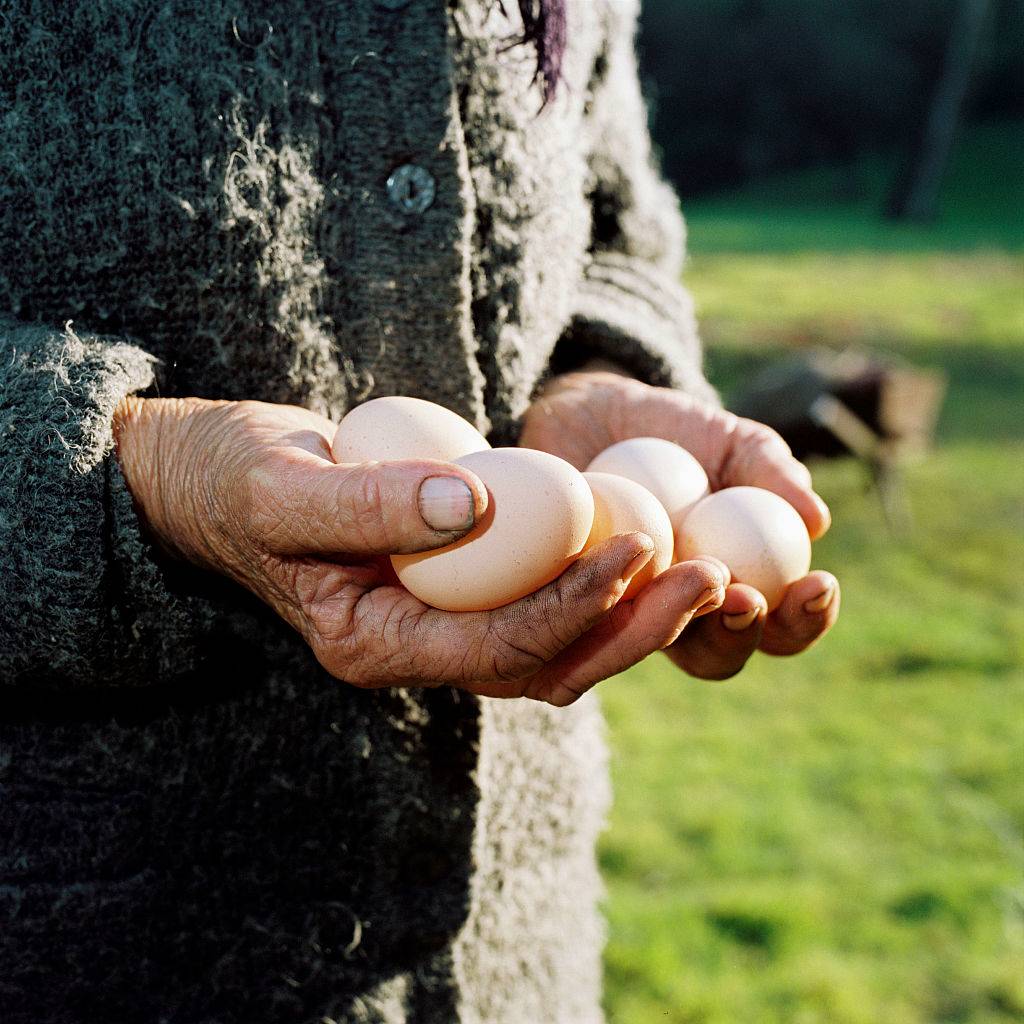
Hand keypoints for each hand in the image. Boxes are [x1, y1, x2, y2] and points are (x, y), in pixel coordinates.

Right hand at [112, 396, 727, 702]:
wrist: (209, 477)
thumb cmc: (229, 477)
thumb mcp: (280, 483)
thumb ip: (368, 499)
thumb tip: (478, 503)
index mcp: (371, 643)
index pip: (494, 645)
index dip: (573, 603)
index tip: (638, 545)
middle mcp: (413, 648)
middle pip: (545, 665)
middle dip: (630, 628)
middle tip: (710, 578)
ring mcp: (436, 621)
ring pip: (555, 644)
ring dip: (630, 614)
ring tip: (703, 569)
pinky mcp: (455, 586)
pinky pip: (540, 599)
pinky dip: (597, 581)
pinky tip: (648, 543)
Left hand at [520, 369, 839, 678]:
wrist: (588, 411)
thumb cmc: (673, 432)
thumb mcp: (729, 441)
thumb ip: (770, 471)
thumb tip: (814, 521)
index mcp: (736, 585)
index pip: (782, 626)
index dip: (806, 618)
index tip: (819, 583)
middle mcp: (679, 613)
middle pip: (720, 656)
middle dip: (740, 634)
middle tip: (744, 596)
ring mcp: (619, 613)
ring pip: (648, 646)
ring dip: (674, 621)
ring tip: (690, 577)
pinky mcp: (565, 602)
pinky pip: (581, 611)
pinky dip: (599, 591)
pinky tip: (609, 561)